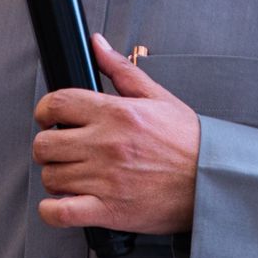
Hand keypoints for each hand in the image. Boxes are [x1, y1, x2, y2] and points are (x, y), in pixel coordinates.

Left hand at [31, 33, 199, 234]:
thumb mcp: (157, 96)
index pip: (56, 104)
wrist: (212, 181)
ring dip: (55, 176)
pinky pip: (61, 213)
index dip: (44, 110)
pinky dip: (52, 210)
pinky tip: (61, 203)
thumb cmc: (189, 142)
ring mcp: (105, 180)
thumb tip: (98, 45)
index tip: (48, 117)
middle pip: (45, 144)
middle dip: (47, 146)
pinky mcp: (108, 210)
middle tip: (61, 148)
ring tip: (71, 174)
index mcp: (116, 114)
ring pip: (50, 177)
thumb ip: (121, 69)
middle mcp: (106, 145)